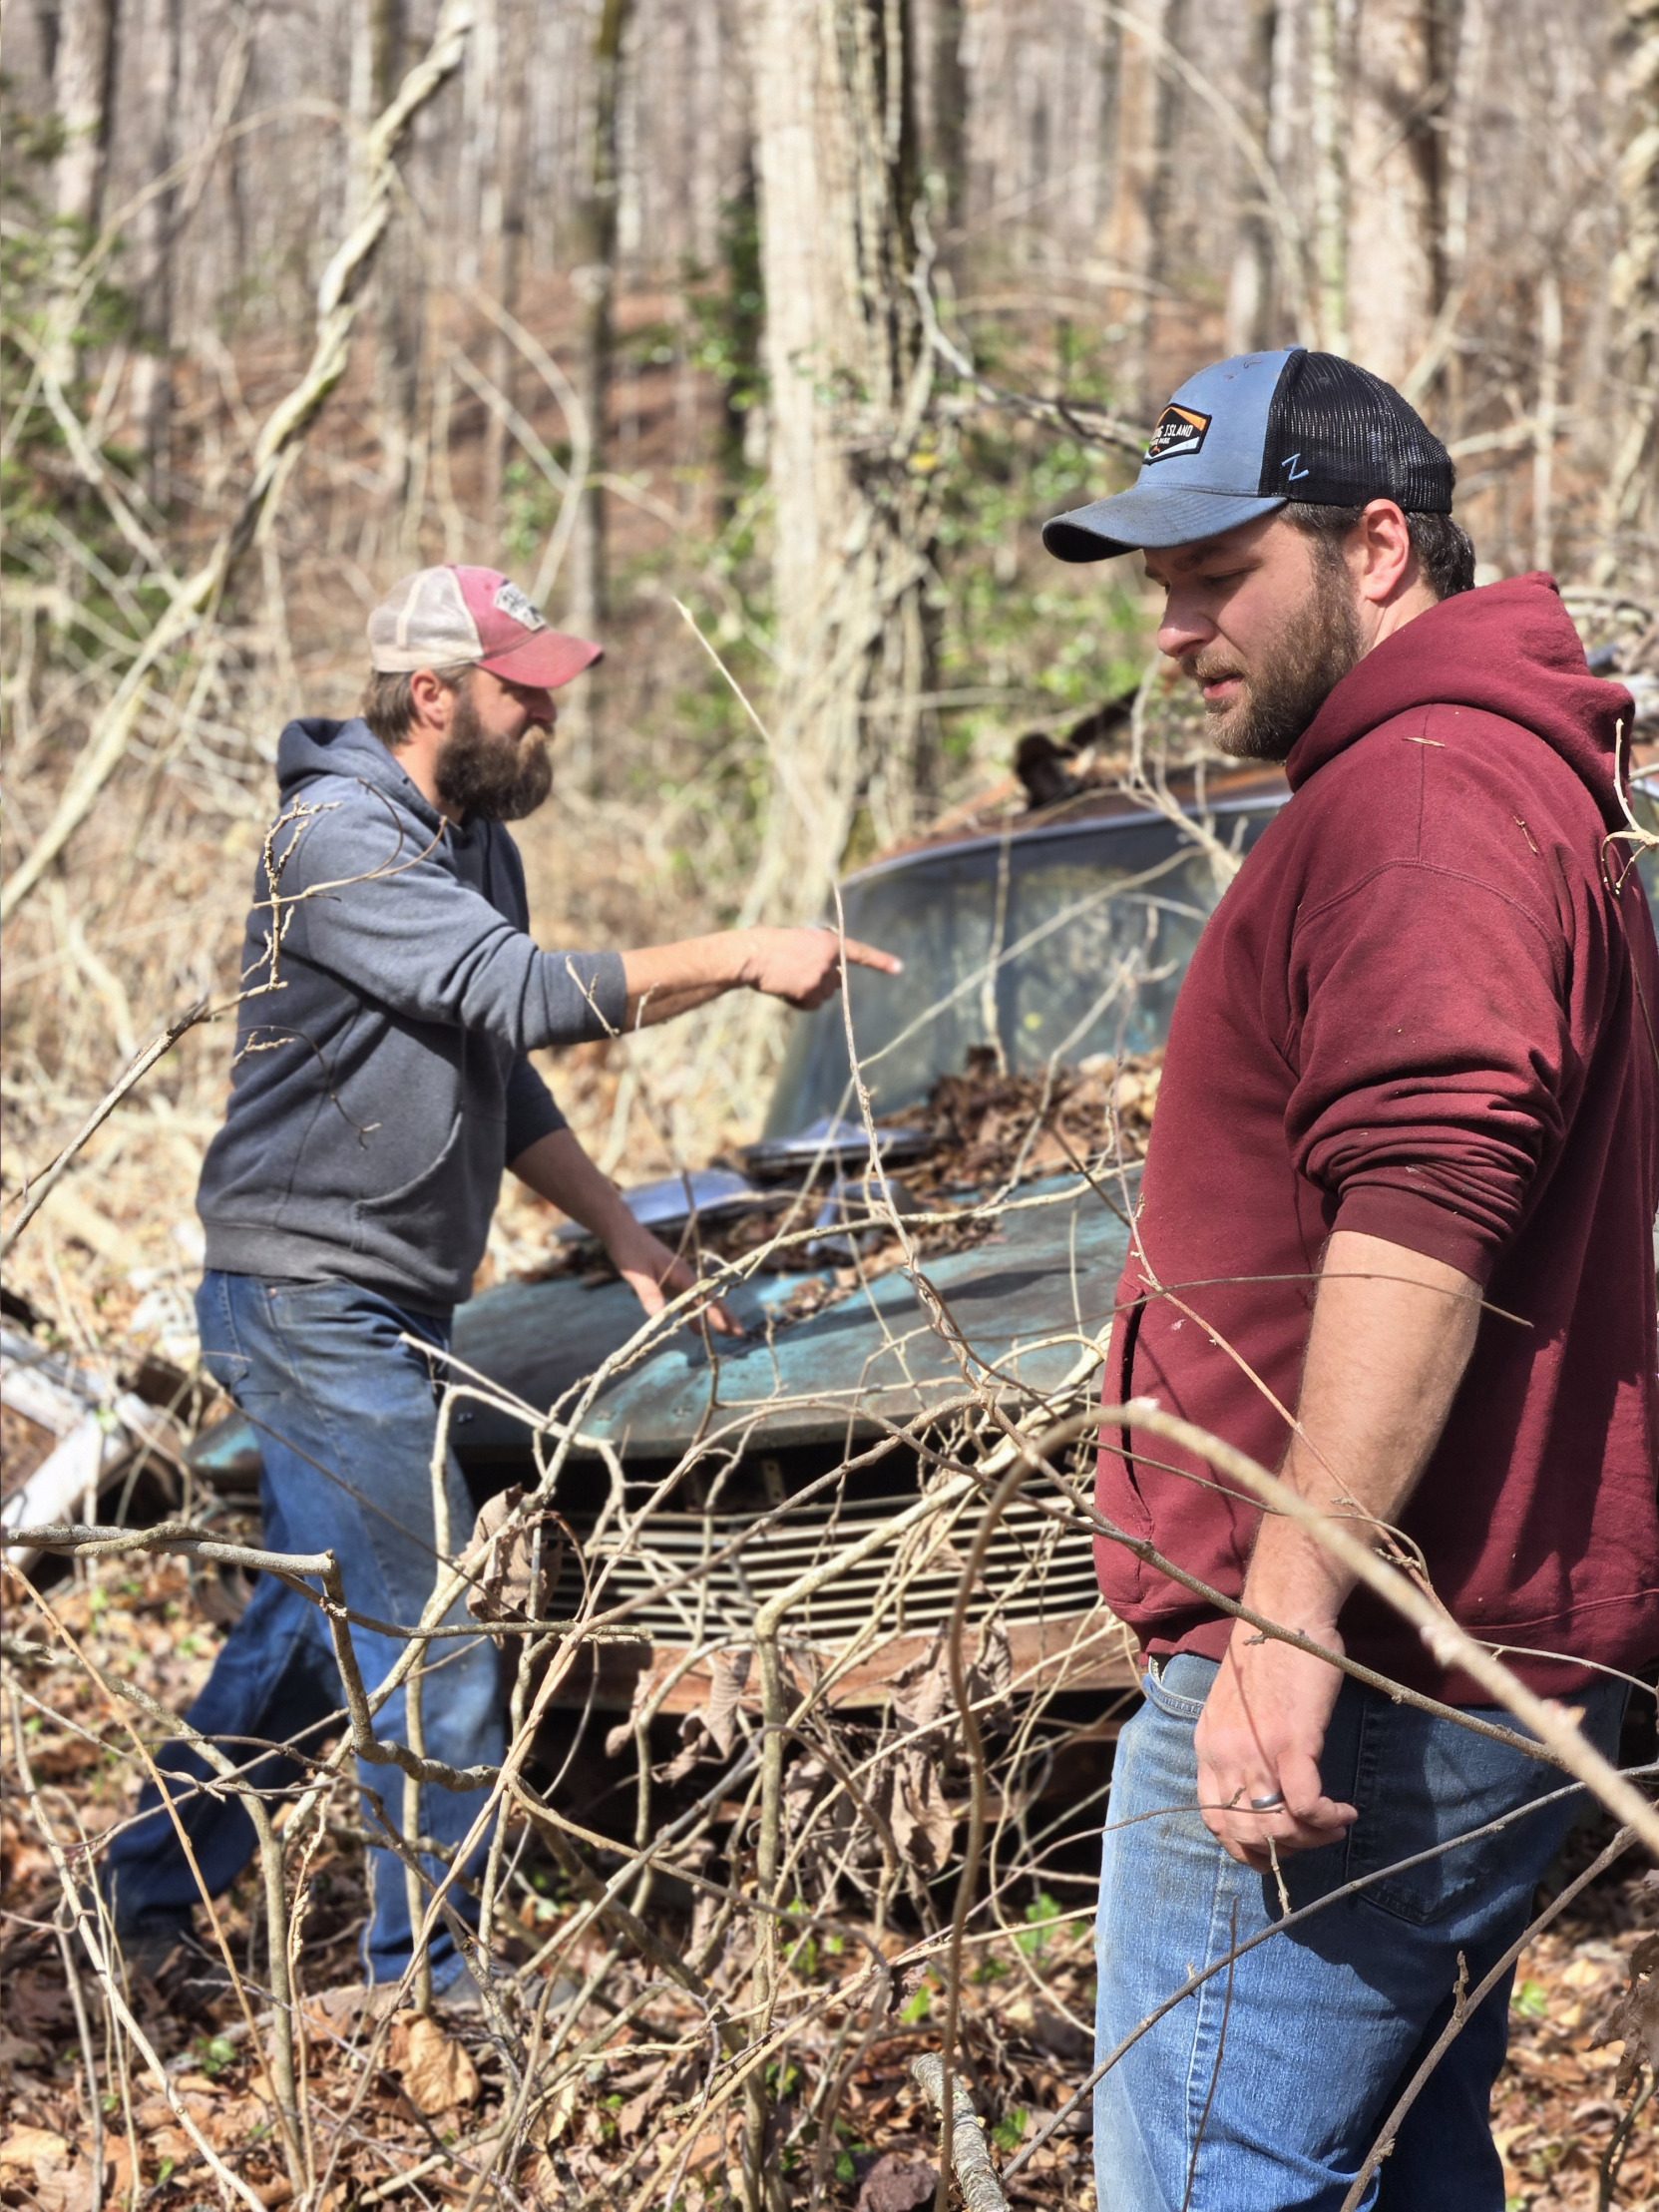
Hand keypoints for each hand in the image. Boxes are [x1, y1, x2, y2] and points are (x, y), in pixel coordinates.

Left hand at [606, 1218, 743, 1337]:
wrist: (623, 1231)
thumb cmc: (631, 1249)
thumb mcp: (638, 1273)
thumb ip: (650, 1294)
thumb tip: (659, 1318)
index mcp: (682, 1274)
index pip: (703, 1298)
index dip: (716, 1314)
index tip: (728, 1329)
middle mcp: (684, 1277)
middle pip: (709, 1299)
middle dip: (724, 1316)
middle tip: (739, 1333)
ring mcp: (677, 1279)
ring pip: (699, 1302)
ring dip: (711, 1317)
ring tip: (725, 1333)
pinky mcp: (669, 1282)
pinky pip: (686, 1301)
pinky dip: (694, 1314)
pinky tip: (695, 1327)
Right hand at [739, 927, 902, 1009]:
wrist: (752, 954)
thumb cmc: (770, 945)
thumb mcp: (801, 941)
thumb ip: (820, 955)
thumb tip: (827, 978)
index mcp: (830, 942)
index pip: (860, 953)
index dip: (880, 961)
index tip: (899, 968)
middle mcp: (831, 960)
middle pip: (837, 982)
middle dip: (822, 982)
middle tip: (796, 972)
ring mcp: (822, 978)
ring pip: (823, 996)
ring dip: (808, 992)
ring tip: (785, 978)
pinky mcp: (811, 993)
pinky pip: (810, 1006)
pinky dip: (798, 1002)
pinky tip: (784, 988)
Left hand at [1193, 1623, 1356, 1868]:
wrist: (1284, 1614)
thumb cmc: (1270, 1655)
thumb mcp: (1237, 1709)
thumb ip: (1241, 1748)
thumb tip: (1265, 1789)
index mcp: (1207, 1747)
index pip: (1215, 1820)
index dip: (1246, 1847)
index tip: (1277, 1849)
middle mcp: (1223, 1754)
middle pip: (1247, 1833)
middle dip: (1285, 1849)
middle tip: (1315, 1836)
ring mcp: (1255, 1749)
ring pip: (1278, 1825)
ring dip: (1312, 1836)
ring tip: (1334, 1824)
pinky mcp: (1290, 1740)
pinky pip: (1306, 1803)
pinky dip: (1327, 1817)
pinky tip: (1344, 1812)